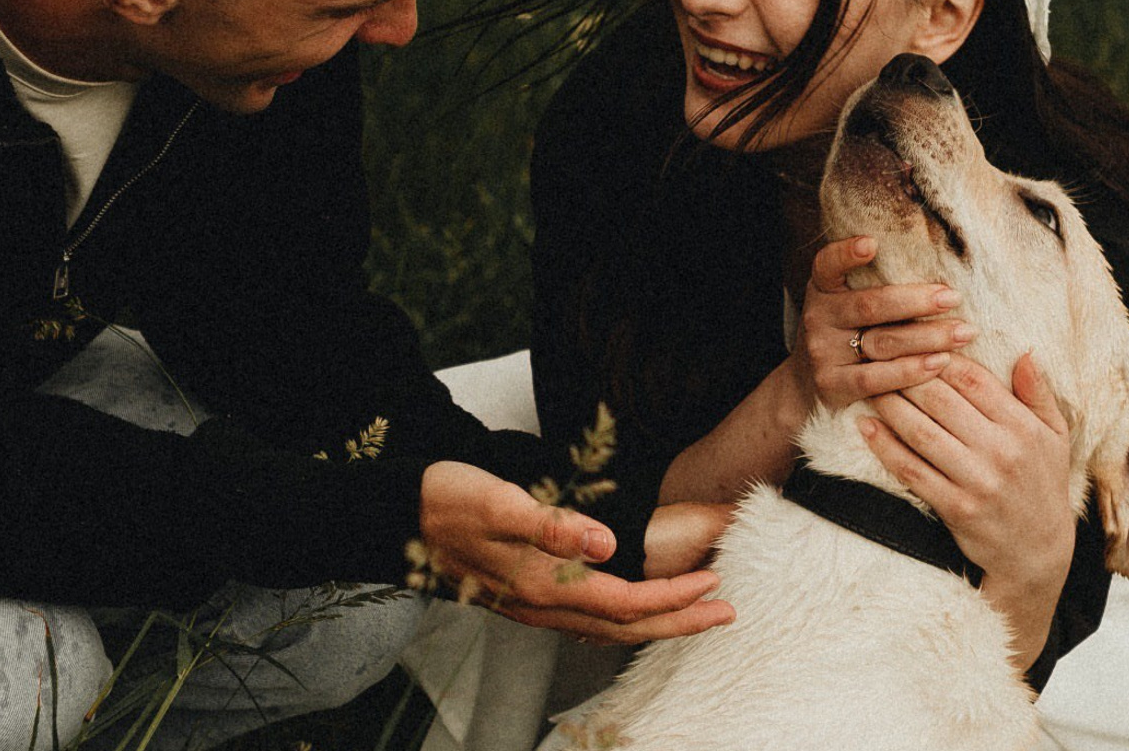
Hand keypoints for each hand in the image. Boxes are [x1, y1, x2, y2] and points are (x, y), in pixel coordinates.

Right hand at [419, 461, 735, 643]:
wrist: (401, 516)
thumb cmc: (452, 501)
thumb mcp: (501, 502)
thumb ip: (552, 525)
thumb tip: (608, 541)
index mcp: (546, 585)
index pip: (627, 602)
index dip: (674, 598)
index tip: (715, 585)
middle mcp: (544, 605)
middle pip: (626, 627)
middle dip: (680, 621)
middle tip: (727, 613)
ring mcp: (533, 605)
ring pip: (608, 627)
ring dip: (655, 621)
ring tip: (693, 611)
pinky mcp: (524, 595)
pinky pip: (587, 619)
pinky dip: (621, 617)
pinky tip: (627, 608)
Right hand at [793, 236, 972, 410]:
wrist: (806, 385)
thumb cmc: (844, 334)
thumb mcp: (845, 304)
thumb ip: (872, 285)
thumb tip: (936, 262)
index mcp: (822, 290)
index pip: (827, 265)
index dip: (846, 253)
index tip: (871, 242)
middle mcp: (817, 317)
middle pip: (869, 306)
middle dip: (916, 301)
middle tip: (953, 297)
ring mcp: (822, 352)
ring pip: (881, 342)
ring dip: (928, 337)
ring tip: (964, 332)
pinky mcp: (831, 385)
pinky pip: (876, 378)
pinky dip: (911, 370)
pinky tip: (941, 362)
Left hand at [858, 352, 1074, 669]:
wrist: (1038, 554)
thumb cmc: (1042, 484)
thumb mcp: (1055, 437)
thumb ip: (1037, 394)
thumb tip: (1023, 352)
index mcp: (1023, 428)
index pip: (973, 378)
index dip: (938, 354)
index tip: (912, 341)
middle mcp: (1002, 451)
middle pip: (940, 398)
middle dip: (904, 372)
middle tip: (876, 354)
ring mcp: (978, 481)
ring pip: (921, 431)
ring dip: (888, 404)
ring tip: (867, 384)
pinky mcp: (956, 508)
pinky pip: (911, 470)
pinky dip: (885, 446)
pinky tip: (866, 425)